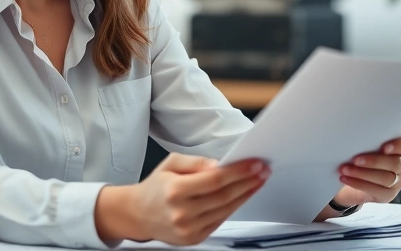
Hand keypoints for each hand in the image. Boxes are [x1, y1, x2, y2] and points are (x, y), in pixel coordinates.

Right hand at [96, 153, 269, 245]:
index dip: (238, 172)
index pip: (215, 180)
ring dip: (245, 195)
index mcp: (175, 190)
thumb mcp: (170, 163)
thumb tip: (219, 164)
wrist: (138, 214)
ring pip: (226, 210)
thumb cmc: (156, 186)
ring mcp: (188, 229)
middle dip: (247, 182)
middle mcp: (182, 212)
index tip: (255, 163)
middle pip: (224, 196)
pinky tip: (242, 196)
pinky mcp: (194, 239)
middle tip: (263, 171)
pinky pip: (220, 221)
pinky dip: (233, 207)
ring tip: (257, 182)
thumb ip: (196, 162)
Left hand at [335, 135, 400, 205]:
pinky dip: (358, 183)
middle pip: (396, 164)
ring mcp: (399, 182)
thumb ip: (370, 138)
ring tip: (345, 168)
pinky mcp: (388, 195)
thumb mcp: (369, 143)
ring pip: (386, 179)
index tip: (384, 147)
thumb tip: (354, 132)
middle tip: (356, 159)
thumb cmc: (364, 152)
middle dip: (374, 161)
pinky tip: (345, 178)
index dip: (399, 146)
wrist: (355, 176)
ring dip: (363, 173)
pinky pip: (375, 190)